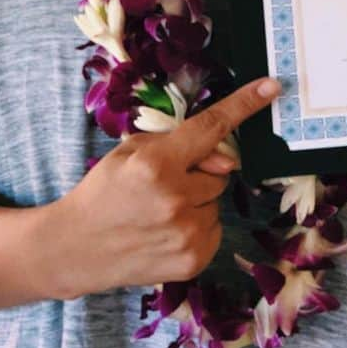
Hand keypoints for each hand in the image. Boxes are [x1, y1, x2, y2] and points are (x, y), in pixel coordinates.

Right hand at [39, 76, 279, 300]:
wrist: (75, 247)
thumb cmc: (105, 190)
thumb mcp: (131, 150)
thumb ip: (179, 143)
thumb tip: (226, 158)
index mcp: (156, 164)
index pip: (211, 126)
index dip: (244, 104)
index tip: (271, 87)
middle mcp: (175, 199)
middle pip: (221, 168)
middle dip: (201, 170)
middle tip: (166, 182)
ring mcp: (186, 234)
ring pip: (218, 199)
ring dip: (199, 199)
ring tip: (161, 210)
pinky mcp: (193, 261)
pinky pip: (215, 228)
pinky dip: (198, 225)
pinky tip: (167, 230)